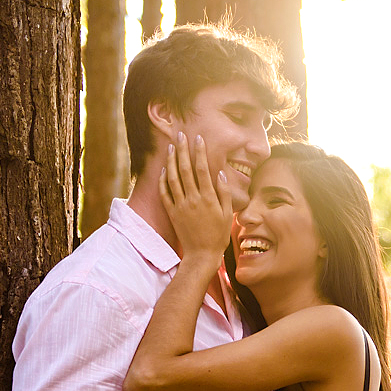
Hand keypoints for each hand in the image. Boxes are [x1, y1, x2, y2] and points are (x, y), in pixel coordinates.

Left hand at [159, 132, 233, 260]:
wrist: (202, 255)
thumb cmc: (218, 236)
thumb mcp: (227, 215)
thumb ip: (223, 194)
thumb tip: (220, 174)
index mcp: (209, 198)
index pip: (203, 169)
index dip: (200, 152)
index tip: (198, 138)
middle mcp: (193, 199)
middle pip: (186, 169)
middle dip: (183, 150)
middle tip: (180, 135)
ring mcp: (181, 205)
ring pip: (173, 178)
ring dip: (171, 161)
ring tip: (171, 147)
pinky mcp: (172, 212)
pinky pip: (165, 193)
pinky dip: (163, 180)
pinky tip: (164, 169)